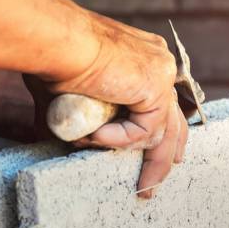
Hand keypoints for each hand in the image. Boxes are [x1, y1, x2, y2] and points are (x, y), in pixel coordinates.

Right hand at [26, 13, 188, 197]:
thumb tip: (72, 139)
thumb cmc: (55, 59)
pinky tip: (94, 134)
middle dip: (166, 157)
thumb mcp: (74, 96)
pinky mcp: (156, 87)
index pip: (161, 104)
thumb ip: (83, 117)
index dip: (161, 133)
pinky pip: (143, 130)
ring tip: (129, 179)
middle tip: (154, 185)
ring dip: (142, 159)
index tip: (160, 160)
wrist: (57, 42)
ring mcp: (161, 73)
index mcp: (143, 60)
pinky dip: (118, 139)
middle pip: (173, 120)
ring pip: (164, 132)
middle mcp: (158, 64)